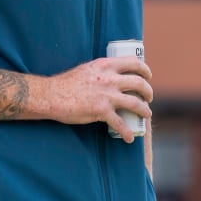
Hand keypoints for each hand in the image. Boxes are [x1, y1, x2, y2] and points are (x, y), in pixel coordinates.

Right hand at [34, 56, 153, 142]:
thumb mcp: (87, 69)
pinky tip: (130, 138)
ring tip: (147, 114)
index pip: (134, 63)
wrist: (51, 96)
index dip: (145, 69)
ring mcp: (107, 95)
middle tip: (149, 97)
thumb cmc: (66, 83)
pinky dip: (127, 132)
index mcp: (106, 65)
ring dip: (145, 110)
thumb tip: (112, 75)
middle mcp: (110, 78)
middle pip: (139, 83)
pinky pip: (120, 124)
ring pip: (136, 103)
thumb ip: (101, 71)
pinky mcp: (101, 111)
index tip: (148, 76)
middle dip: (148, 91)